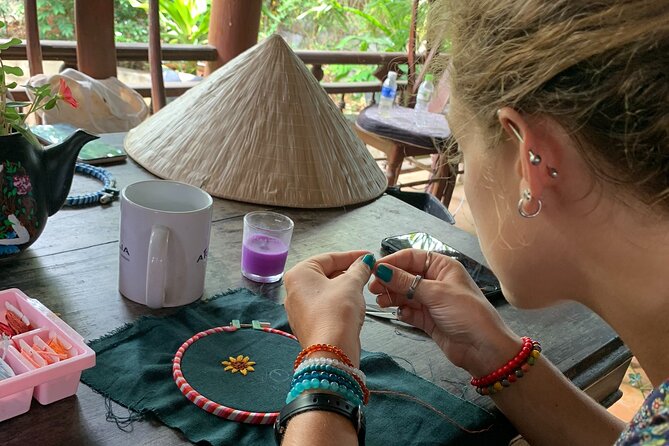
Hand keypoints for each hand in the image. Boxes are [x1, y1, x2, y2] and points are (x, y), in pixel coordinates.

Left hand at [284, 251, 374, 366]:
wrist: (332, 351)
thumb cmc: (336, 312)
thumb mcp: (351, 284)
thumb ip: (358, 269)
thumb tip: (364, 261)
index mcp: (298, 274)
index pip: (328, 258)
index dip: (352, 256)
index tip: (367, 256)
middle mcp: (293, 291)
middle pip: (325, 274)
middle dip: (348, 272)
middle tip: (367, 271)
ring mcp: (298, 310)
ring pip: (326, 291)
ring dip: (345, 288)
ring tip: (362, 287)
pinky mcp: (307, 325)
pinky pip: (324, 307)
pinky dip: (339, 303)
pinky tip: (353, 305)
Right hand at [369, 249, 520, 376]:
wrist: (484, 349)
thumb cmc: (467, 313)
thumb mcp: (436, 294)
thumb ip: (406, 282)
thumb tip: (381, 270)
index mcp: (443, 267)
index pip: (412, 257)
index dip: (392, 262)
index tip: (374, 270)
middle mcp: (436, 281)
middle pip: (405, 275)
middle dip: (389, 281)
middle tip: (374, 289)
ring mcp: (432, 301)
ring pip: (405, 294)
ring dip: (392, 296)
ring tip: (382, 302)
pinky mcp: (428, 319)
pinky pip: (409, 311)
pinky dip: (402, 311)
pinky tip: (400, 314)